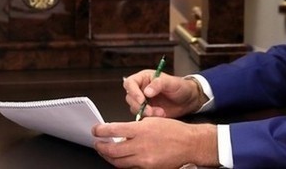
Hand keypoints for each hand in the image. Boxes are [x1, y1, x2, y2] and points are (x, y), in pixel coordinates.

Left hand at [93, 118, 218, 168]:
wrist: (189, 143)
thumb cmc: (174, 130)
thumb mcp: (154, 121)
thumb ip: (136, 126)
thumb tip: (121, 131)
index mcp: (141, 129)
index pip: (114, 130)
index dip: (101, 131)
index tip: (96, 130)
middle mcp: (140, 145)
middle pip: (112, 150)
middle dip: (101, 147)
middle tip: (98, 143)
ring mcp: (143, 160)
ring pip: (118, 162)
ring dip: (109, 157)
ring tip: (106, 152)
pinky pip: (130, 168)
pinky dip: (123, 164)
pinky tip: (122, 159)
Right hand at [123, 70, 204, 119]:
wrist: (188, 100)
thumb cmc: (181, 86)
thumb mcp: (171, 82)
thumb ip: (159, 84)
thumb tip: (146, 91)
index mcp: (144, 78)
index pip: (130, 83)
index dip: (133, 92)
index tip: (142, 100)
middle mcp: (141, 89)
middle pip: (130, 98)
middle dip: (139, 106)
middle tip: (151, 110)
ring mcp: (144, 101)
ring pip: (134, 108)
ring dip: (146, 112)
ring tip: (160, 112)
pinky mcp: (147, 111)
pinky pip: (142, 116)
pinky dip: (150, 117)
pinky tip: (161, 114)